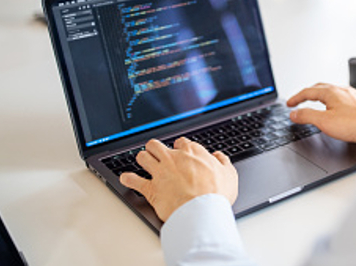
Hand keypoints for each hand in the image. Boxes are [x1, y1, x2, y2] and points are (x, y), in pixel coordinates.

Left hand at [119, 138, 237, 221]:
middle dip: (155, 148)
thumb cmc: (216, 194)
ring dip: (142, 159)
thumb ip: (223, 162)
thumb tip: (219, 157)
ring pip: (143, 157)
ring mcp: (160, 172)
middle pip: (156, 145)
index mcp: (192, 153)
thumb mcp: (229, 175)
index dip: (180, 147)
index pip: (181, 143)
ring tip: (143, 161)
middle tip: (157, 154)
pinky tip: (126, 178)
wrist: (202, 211)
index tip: (180, 152)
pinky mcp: (151, 188)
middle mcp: (173, 159)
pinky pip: (134, 180)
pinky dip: (128, 179)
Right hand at [287, 83, 355, 142]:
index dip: (296, 98)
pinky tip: (337, 111)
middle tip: (300, 100)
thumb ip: (307, 116)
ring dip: (320, 97)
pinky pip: (342, 98)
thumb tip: (294, 113)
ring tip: (316, 105)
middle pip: (319, 88)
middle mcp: (342, 90)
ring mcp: (352, 95)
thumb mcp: (325, 122)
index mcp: (330, 92)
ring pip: (332, 93)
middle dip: (307, 94)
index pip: (307, 91)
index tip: (289, 103)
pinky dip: (332, 102)